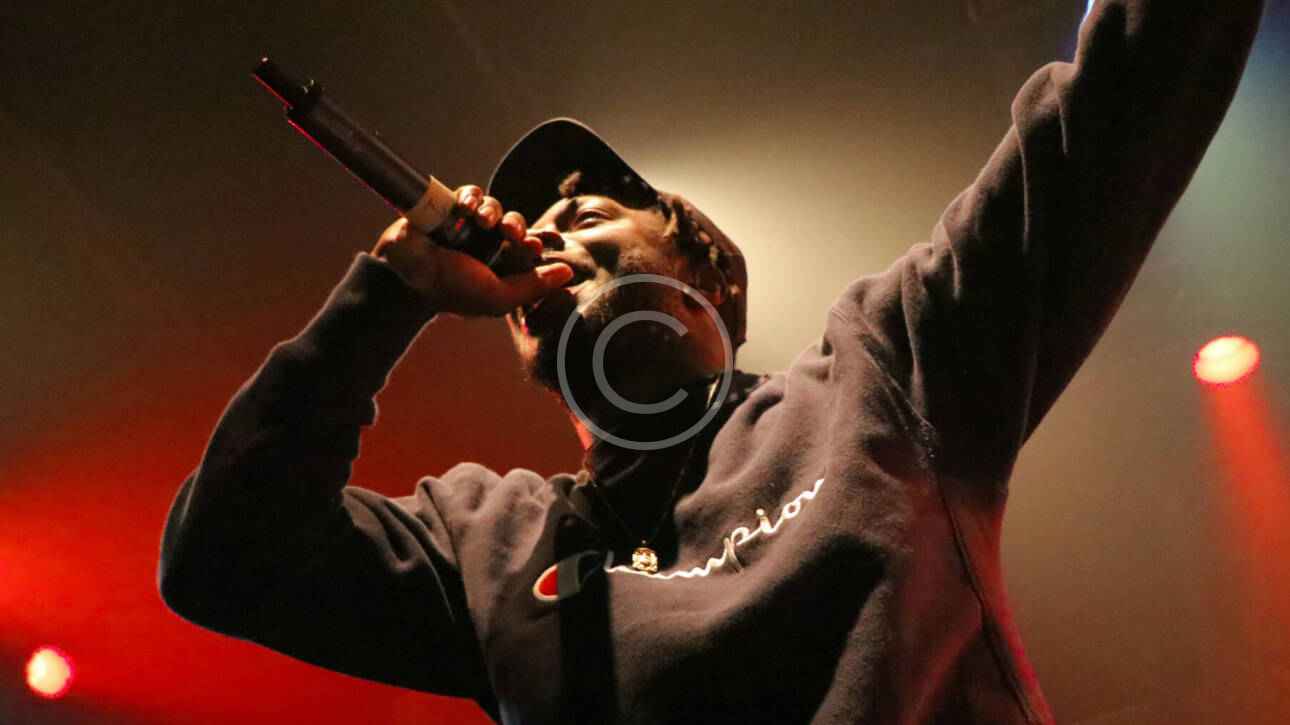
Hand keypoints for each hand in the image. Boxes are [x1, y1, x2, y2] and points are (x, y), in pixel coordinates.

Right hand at [372, 185, 572, 315]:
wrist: (406, 271)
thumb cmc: (450, 289)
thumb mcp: (497, 296)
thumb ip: (533, 286)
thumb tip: (569, 273)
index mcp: (502, 268)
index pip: (531, 250)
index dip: (538, 243)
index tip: (537, 243)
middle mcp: (488, 246)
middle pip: (517, 224)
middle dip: (516, 225)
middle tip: (508, 233)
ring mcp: (468, 226)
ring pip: (496, 207)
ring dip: (494, 210)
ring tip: (482, 220)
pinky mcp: (451, 207)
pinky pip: (472, 194)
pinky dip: (472, 197)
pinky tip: (464, 209)